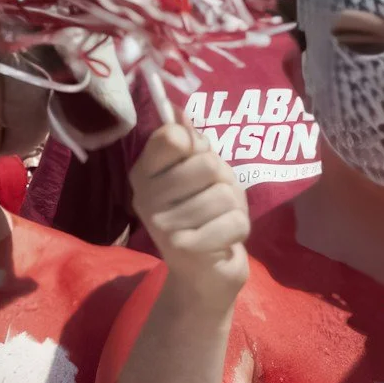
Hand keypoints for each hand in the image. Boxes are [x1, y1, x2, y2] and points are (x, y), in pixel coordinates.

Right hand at [129, 122, 249, 305]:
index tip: (196, 165)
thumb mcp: (199, 173)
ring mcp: (161, 223)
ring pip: (225, 194)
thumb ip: (189, 142)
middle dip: (224, 182)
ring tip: (218, 221)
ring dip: (234, 209)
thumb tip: (176, 108)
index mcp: (144, 172)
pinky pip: (236, 221)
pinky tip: (222, 240)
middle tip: (213, 201)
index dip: (199, 148)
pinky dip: (239, 230)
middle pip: (208, 164)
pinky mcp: (184, 248)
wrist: (204, 274)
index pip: (174, 136)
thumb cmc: (204, 215)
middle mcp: (144, 196)